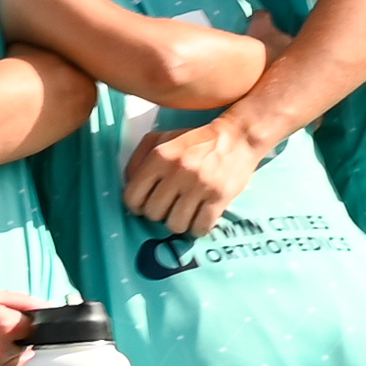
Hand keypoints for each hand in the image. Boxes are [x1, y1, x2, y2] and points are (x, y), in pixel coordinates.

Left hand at [119, 109, 272, 241]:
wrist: (238, 137)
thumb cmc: (195, 141)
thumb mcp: (162, 139)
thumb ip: (138, 159)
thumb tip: (127, 185)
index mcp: (160, 156)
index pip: (132, 197)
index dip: (137, 206)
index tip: (146, 204)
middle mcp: (177, 171)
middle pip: (153, 214)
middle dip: (159, 214)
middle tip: (170, 206)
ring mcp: (199, 185)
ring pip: (175, 225)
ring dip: (179, 223)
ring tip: (186, 212)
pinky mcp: (220, 197)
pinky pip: (200, 227)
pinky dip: (198, 228)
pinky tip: (200, 218)